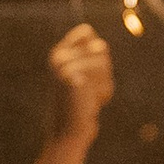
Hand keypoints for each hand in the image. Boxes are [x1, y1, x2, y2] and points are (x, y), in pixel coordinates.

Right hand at [46, 22, 114, 144]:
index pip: (86, 31)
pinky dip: (104, 93)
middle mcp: (58, 57)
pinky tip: (91, 104)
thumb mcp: (88, 76)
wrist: (68, 132)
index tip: (87, 72)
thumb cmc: (80, 104)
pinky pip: (104, 79)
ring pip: (105, 62)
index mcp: (58, 52)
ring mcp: (64, 67)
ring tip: (89, 97)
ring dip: (104, 83)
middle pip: (100, 47)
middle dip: (103, 70)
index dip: (97, 50)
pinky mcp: (73, 79)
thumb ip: (94, 56)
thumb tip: (101, 45)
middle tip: (88, 89)